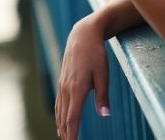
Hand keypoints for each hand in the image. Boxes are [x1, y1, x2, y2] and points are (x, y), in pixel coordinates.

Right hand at [55, 19, 109, 138]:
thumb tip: (105, 116)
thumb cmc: (96, 54)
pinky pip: (59, 102)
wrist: (83, 35)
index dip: (72, 135)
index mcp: (77, 89)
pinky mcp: (62, 80)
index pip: (72, 119)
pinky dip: (59, 115)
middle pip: (64, 118)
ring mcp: (62, 84)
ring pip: (59, 111)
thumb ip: (103, 96)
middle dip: (66, 134)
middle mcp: (66, 88)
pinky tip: (61, 120)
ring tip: (64, 138)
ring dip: (61, 126)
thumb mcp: (103, 74)